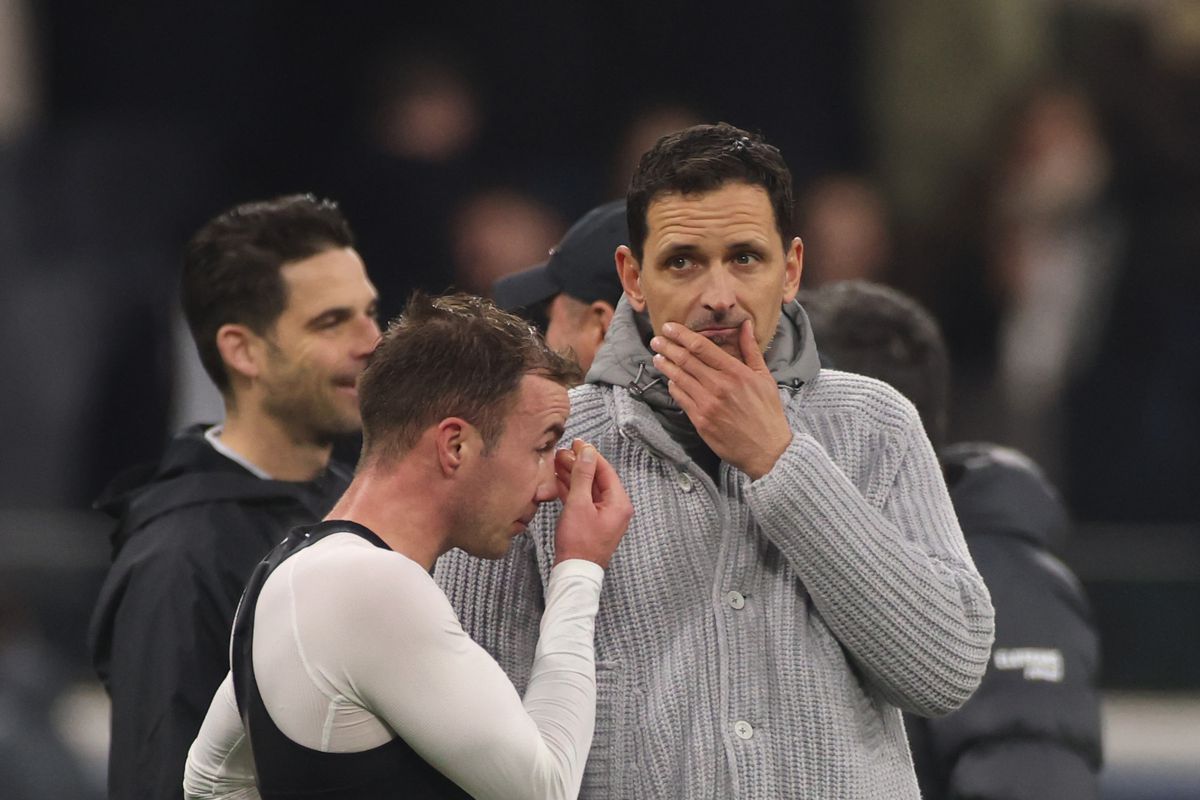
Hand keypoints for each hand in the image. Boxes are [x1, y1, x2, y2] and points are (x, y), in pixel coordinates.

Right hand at [553, 439, 632, 567]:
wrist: (574, 572)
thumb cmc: (579, 542)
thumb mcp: (579, 504)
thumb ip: (583, 476)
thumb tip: (587, 452)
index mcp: (619, 502)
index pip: (605, 470)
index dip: (590, 455)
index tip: (576, 443)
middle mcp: (615, 508)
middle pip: (597, 479)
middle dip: (579, 465)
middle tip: (562, 453)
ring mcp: (603, 516)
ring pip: (588, 489)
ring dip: (573, 476)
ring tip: (556, 463)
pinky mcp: (592, 523)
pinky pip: (583, 501)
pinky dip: (572, 491)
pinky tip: (558, 481)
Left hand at [650, 320, 791, 479]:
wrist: (767, 450)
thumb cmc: (767, 413)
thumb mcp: (764, 377)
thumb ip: (751, 350)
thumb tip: (745, 325)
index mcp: (735, 372)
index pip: (701, 347)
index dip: (682, 335)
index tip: (670, 326)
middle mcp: (719, 386)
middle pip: (685, 360)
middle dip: (667, 347)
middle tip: (656, 339)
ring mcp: (707, 404)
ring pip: (679, 378)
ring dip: (665, 365)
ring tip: (657, 357)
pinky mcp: (700, 421)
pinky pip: (681, 398)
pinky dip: (673, 386)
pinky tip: (670, 380)